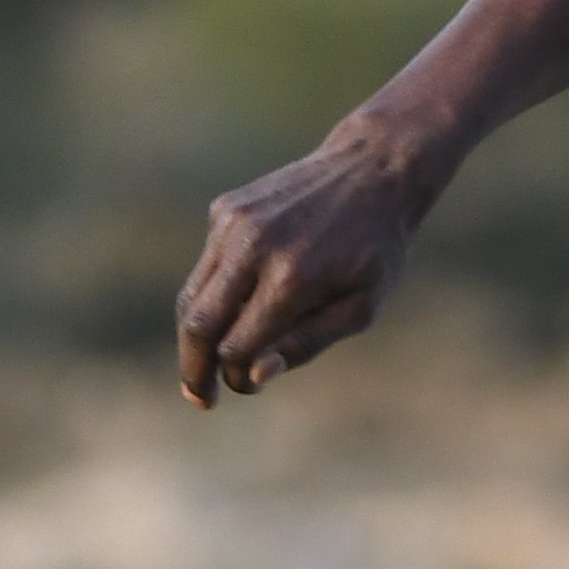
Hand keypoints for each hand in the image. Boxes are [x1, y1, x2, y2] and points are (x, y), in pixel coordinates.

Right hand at [176, 118, 440, 405]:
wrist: (371, 171)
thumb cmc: (376, 249)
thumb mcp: (361, 307)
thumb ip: (307, 344)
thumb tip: (254, 376)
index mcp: (292, 279)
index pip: (238, 344)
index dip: (235, 376)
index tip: (244, 389)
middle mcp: (253, 248)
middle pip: (198, 322)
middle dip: (194, 366)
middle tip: (198, 397)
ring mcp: (232, 224)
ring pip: (193, 294)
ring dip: (195, 336)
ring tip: (204, 366)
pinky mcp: (224, 209)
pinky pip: (209, 265)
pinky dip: (215, 294)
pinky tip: (239, 305)